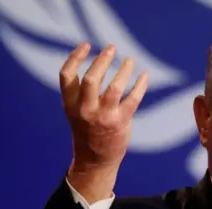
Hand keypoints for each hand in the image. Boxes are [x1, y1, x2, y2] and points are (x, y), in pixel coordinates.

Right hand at [61, 42, 147, 202]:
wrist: (95, 161)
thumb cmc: (88, 131)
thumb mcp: (77, 111)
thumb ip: (85, 91)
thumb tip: (100, 64)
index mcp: (70, 104)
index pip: (66, 75)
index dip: (75, 57)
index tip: (86, 45)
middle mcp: (84, 110)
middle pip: (91, 78)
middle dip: (102, 60)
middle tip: (111, 48)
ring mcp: (102, 117)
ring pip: (114, 88)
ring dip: (124, 71)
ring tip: (130, 60)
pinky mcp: (120, 123)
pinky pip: (132, 99)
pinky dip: (140, 85)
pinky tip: (144, 76)